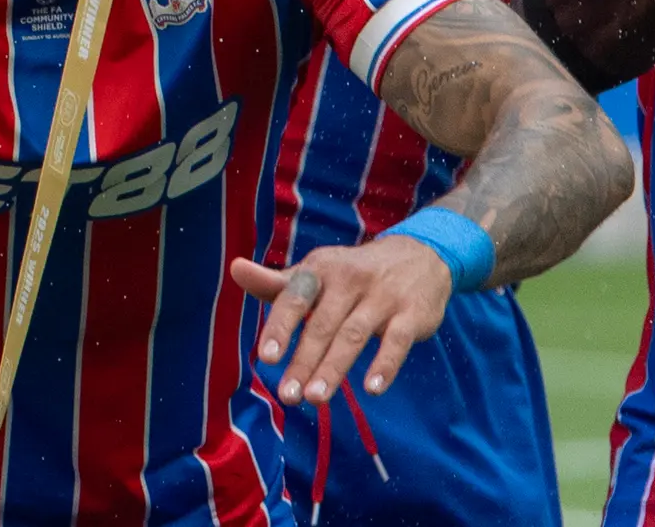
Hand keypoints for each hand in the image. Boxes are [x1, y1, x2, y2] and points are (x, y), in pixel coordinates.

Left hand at [233, 236, 453, 403]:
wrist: (419, 256)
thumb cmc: (353, 273)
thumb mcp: (317, 272)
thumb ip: (278, 282)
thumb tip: (235, 269)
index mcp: (320, 270)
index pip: (294, 299)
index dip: (280, 328)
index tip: (266, 358)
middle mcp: (349, 281)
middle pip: (322, 326)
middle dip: (303, 362)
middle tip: (287, 395)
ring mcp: (382, 297)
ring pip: (354, 336)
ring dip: (334, 369)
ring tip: (315, 398)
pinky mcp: (412, 314)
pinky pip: (397, 341)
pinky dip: (385, 366)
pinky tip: (372, 390)